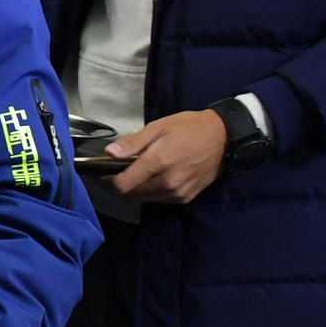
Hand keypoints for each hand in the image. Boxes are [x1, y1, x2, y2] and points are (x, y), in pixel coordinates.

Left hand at [108, 109, 227, 204]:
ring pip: (143, 199)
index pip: (122, 185)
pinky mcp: (185, 197)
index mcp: (158, 162)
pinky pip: (159, 200)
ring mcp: (178, 192)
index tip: (101, 174)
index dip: (106, 182)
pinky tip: (151, 178)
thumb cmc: (191, 128)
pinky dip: (149, 192)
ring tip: (133, 174)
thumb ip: (133, 143)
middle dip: (117, 186)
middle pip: (130, 196)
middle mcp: (168, 182)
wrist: (224, 137)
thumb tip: (110, 153)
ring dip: (133, 190)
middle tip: (114, 173)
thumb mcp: (159, 127)